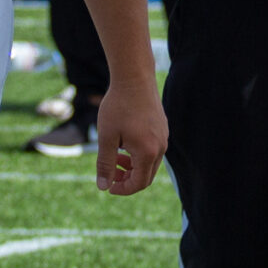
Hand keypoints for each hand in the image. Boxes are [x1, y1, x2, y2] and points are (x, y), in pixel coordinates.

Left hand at [94, 73, 167, 194]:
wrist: (134, 78)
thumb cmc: (118, 106)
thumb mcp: (106, 137)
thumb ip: (105, 164)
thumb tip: (103, 187)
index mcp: (147, 152)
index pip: (139, 183)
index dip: (123, 189)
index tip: (108, 186)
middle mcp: (160, 147)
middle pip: (147, 176)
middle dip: (128, 180)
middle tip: (110, 173)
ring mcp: (164, 137)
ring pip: (150, 163)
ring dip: (133, 167)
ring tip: (116, 157)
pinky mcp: (163, 129)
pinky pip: (153, 150)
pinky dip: (139, 155)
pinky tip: (124, 143)